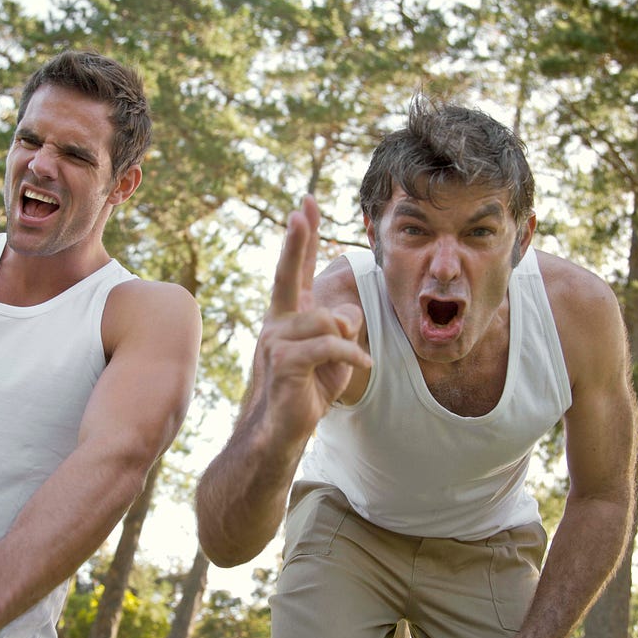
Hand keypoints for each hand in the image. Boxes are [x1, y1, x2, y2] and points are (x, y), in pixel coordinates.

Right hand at [257, 195, 370, 442]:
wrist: (281, 432)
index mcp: (287, 317)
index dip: (300, 238)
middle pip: (289, 274)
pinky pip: (330, 344)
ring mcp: (275, 341)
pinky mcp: (284, 362)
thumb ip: (341, 326)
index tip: (304, 206)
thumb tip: (346, 311)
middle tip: (301, 209)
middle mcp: (276, 322)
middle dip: (296, 240)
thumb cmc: (307, 390)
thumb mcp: (334, 354)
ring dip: (348, 338)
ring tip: (354, 358)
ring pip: (326, 318)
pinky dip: (352, 354)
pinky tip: (362, 365)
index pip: (294, 270)